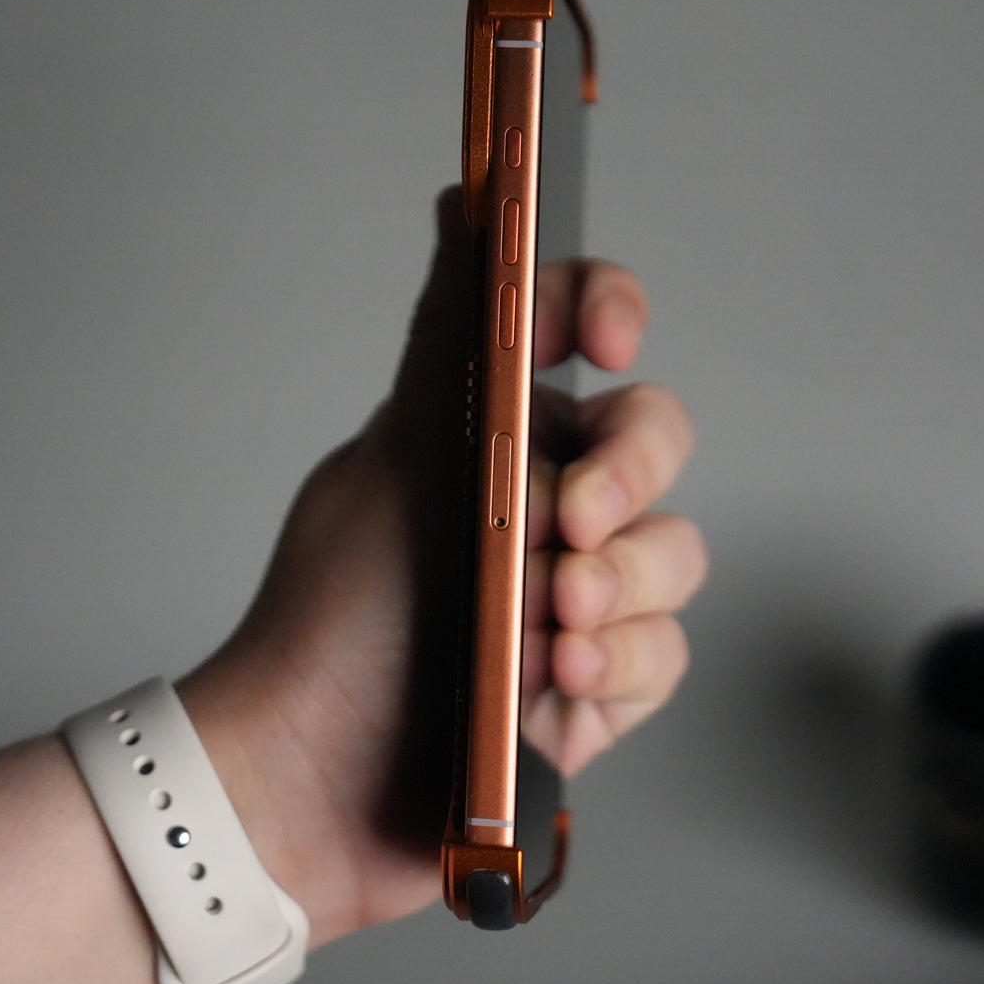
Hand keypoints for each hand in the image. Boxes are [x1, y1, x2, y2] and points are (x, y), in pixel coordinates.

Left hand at [179, 188, 705, 946]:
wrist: (309, 782)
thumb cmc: (335, 615)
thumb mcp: (397, 458)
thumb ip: (450, 337)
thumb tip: (465, 201)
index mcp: (500, 433)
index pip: (583, 337)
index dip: (613, 314)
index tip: (606, 340)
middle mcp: (549, 502)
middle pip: (656, 442)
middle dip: (627, 475)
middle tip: (568, 523)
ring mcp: (578, 594)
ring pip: (674, 555)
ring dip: (617, 588)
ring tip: (544, 630)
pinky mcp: (597, 686)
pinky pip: (660, 656)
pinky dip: (613, 669)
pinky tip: (553, 690)